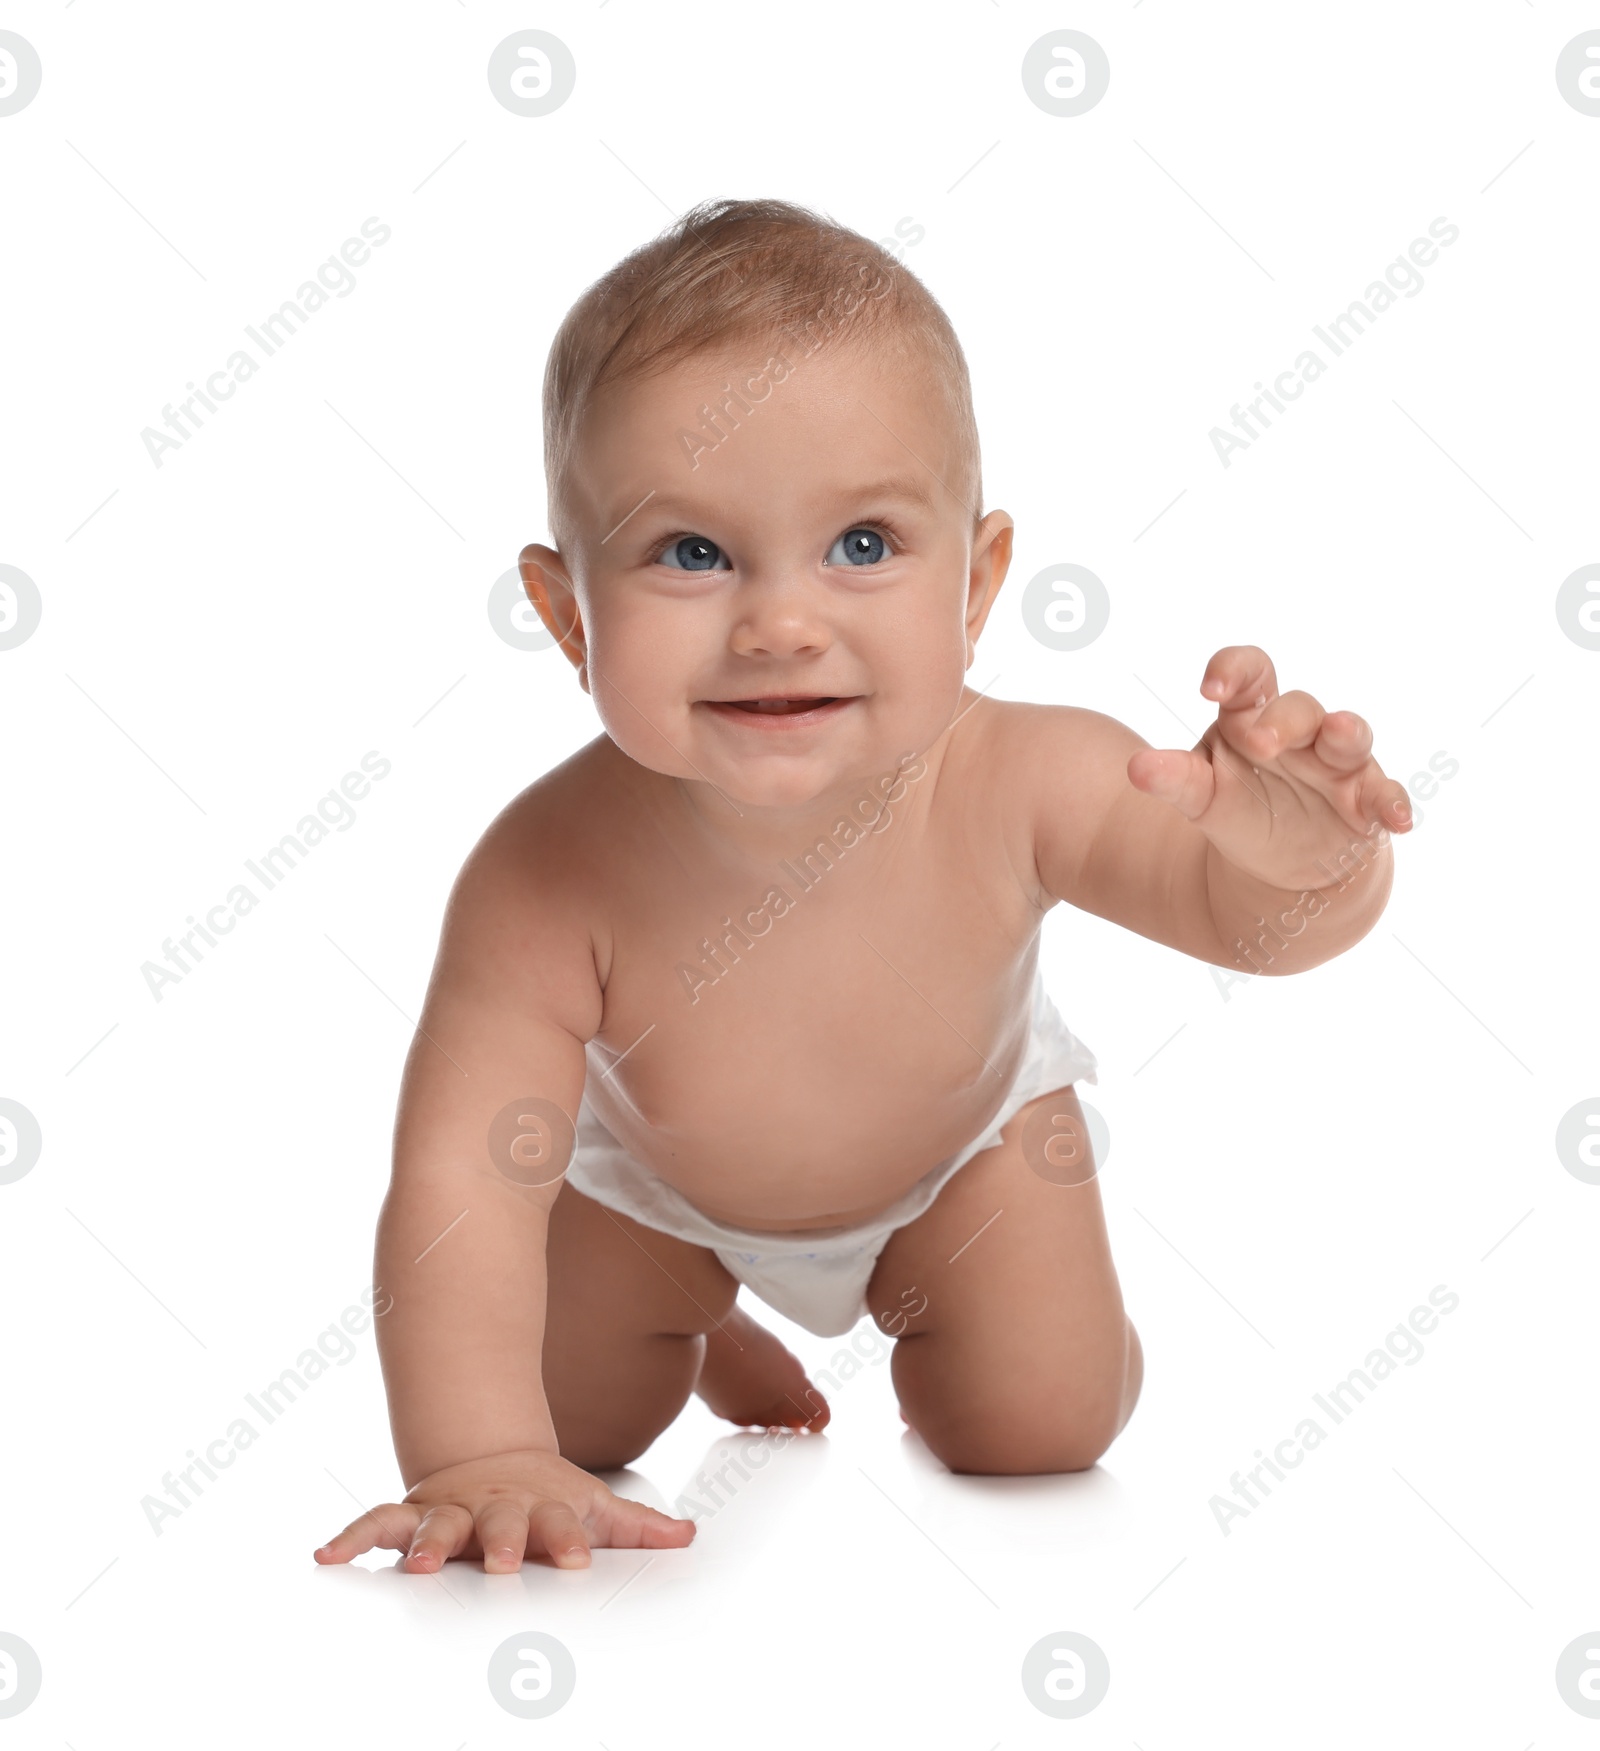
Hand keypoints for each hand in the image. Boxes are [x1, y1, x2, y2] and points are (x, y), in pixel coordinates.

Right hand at [312, 1448, 693, 1573]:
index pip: (558, 1525)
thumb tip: (689, 1538)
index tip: (578, 1562)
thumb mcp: (595, 1506)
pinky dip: (352, 1536)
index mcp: (540, 1509)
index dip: (568, 1541)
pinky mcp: (413, 1511)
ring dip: (425, 1542)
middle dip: (499, 1541)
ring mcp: (451, 1507)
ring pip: (435, 1521)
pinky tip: (326, 1554)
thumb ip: (637, 1527)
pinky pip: (378, 1522)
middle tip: (501, 1563)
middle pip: (497, 1522)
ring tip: (417, 1564)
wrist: (496, 1452)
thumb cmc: (548, 1496)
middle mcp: (493, 1507)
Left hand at [1126, 645, 1412, 889]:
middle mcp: (1300, 731)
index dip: (1234, 670)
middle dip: (1283, 720)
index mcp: (1253, 715)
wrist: (1277, 866)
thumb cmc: (1237, 809)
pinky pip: (1384, 794)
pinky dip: (1392, 803)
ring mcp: (1338, 763)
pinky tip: (1397, 819)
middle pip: (1299, 707)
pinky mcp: (1367, 800)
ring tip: (1341, 736)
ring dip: (1347, 734)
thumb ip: (1174, 779)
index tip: (1210, 689)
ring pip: (1349, 735)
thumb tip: (1136, 767)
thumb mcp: (1200, 797)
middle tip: (1261, 743)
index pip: (1250, 674)